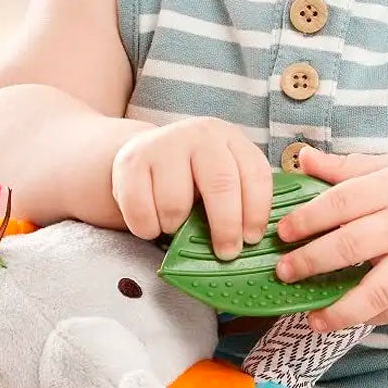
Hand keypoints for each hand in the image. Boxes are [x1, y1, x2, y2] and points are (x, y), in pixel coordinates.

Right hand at [111, 117, 273, 259]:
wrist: (143, 155)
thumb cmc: (190, 176)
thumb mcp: (220, 177)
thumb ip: (238, 200)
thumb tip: (248, 242)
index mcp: (230, 138)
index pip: (254, 174)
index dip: (257, 211)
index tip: (251, 239)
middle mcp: (199, 135)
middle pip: (221, 185)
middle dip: (226, 227)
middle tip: (225, 253)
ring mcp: (163, 145)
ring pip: (176, 204)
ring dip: (175, 227)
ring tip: (174, 224)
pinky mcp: (131, 162)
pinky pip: (141, 212)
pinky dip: (147, 228)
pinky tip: (152, 222)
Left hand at [275, 147, 387, 330]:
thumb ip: (344, 167)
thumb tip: (304, 158)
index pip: (342, 202)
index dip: (309, 218)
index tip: (282, 231)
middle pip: (352, 246)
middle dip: (312, 262)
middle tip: (283, 272)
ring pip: (377, 290)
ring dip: (341, 308)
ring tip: (312, 320)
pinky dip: (371, 319)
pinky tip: (345, 320)